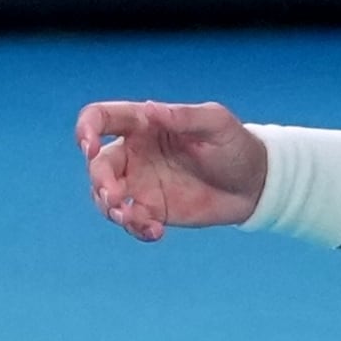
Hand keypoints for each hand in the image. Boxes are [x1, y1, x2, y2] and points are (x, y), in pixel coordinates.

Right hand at [74, 100, 266, 241]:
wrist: (254, 185)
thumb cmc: (235, 146)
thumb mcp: (216, 124)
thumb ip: (184, 117)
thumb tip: (151, 108)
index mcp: (144, 123)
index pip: (101, 118)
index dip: (86, 129)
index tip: (90, 147)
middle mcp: (135, 152)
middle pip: (98, 164)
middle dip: (99, 181)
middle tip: (115, 197)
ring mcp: (140, 182)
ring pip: (105, 195)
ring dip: (109, 209)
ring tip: (130, 218)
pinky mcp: (151, 209)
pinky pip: (130, 220)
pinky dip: (135, 228)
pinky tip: (156, 232)